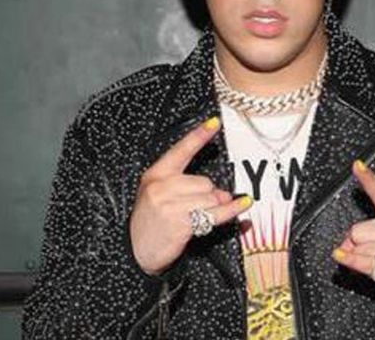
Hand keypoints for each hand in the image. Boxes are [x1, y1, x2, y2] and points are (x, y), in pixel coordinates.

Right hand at [130, 117, 252, 275]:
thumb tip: (221, 193)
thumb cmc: (148, 224)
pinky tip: (241, 205)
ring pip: (210, 197)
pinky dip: (230, 211)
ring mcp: (171, 205)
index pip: (181, 150)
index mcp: (156, 175)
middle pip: (204, 181)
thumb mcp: (158, 198)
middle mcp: (162, 187)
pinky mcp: (181, 222)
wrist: (132, 252)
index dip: (199, 136)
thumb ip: (186, 189)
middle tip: (199, 207)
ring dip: (213, 207)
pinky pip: (214, 213)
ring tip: (198, 216)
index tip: (214, 123)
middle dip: (209, 194)